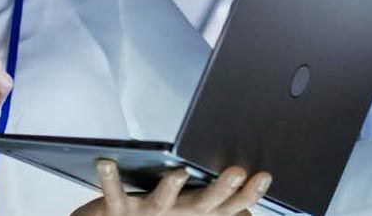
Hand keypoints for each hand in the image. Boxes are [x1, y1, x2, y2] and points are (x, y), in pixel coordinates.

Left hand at [70, 160, 271, 215]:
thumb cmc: (160, 214)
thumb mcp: (195, 209)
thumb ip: (223, 201)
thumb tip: (252, 195)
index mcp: (200, 213)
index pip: (231, 205)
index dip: (249, 192)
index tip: (264, 175)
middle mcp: (179, 215)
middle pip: (205, 204)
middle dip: (222, 188)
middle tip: (236, 171)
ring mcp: (151, 214)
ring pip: (162, 201)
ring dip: (171, 187)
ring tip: (178, 172)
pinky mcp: (120, 210)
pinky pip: (114, 193)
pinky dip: (109, 178)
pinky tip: (106, 161)